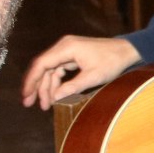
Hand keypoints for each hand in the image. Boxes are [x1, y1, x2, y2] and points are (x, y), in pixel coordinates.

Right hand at [21, 35, 142, 110]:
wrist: (127, 50)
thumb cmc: (112, 61)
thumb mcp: (94, 76)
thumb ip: (73, 87)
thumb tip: (55, 98)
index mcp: (67, 48)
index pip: (41, 64)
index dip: (31, 80)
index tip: (26, 95)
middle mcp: (64, 46)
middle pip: (42, 67)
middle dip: (36, 86)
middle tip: (29, 104)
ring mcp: (67, 50)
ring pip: (49, 70)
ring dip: (46, 87)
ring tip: (44, 105)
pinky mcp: (72, 56)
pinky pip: (58, 70)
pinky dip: (55, 83)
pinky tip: (54, 96)